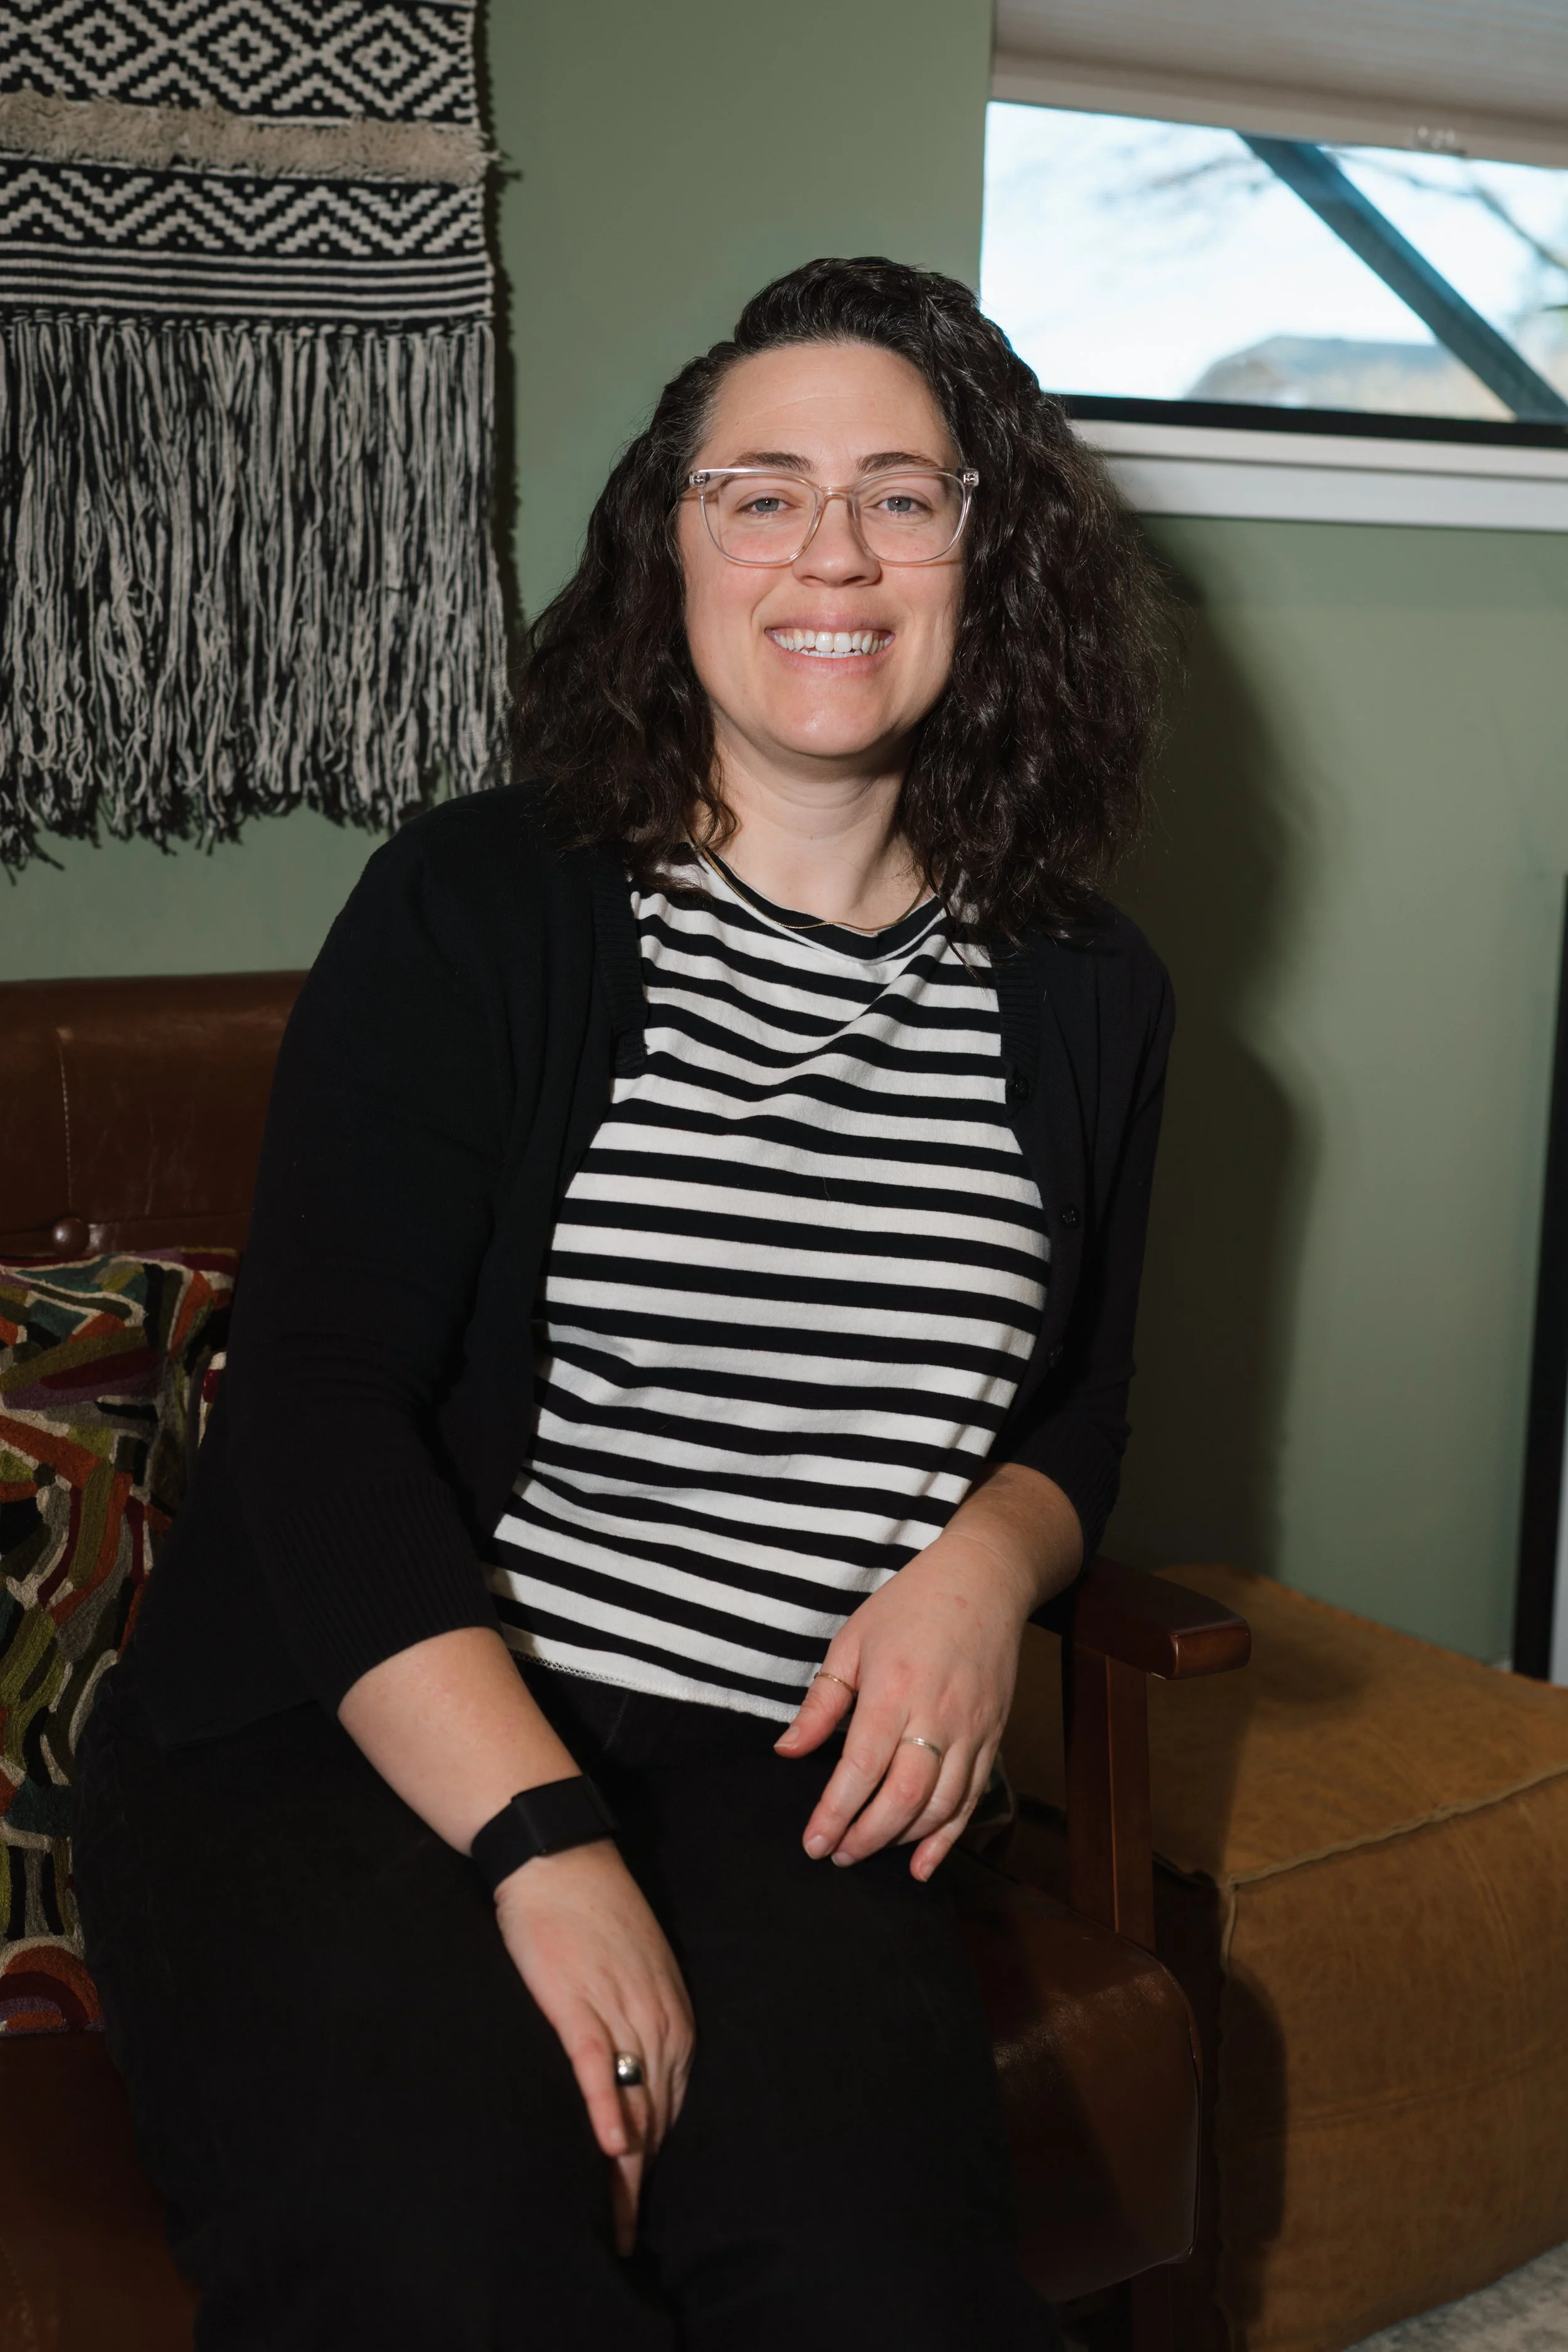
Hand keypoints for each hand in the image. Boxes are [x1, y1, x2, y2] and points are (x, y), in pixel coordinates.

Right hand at [495, 1841, 694, 2254]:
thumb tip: (636, 2075)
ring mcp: (621, 2011)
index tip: (641, 2207)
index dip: (657, 2159)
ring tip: (615, 2226)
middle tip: (627, 2240)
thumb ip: (640, 2021)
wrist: (561, 1858)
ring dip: (626, 2168)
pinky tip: (608, 2148)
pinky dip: (605, 2107)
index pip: (672, 2105)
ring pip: (632, 2102)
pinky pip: (597, 2064)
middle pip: (656, 2117)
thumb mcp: (634, 1972)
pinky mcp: (579, 2002)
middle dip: (643, 2182)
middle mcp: (659, 2019)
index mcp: (674, 2016)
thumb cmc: (593, 1915)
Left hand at [774, 1465, 1080, 1880]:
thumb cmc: (910, 1605)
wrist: (984, 1580)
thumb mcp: (852, 1641)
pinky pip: (971, 1799)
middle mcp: (937, 1715)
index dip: (835, 1813)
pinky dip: (948, 1838)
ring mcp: (971, 1730)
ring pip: (940, 1806)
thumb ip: (821, 1703)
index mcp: (893, 1689)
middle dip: (865, 1836)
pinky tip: (922, 1863)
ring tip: (865, 1850)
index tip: (813, 1843)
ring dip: (901, 1840)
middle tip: (835, 1854)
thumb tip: (787, 1752)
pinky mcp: (993, 1736)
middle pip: (903, 1798)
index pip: (861, 1768)